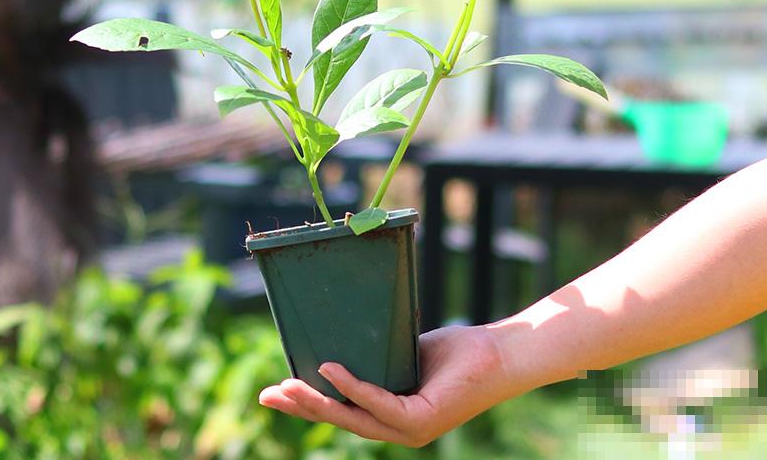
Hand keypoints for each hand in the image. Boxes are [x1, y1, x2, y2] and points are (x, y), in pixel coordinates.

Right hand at [258, 324, 510, 446]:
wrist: (499, 355)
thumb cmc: (456, 352)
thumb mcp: (405, 351)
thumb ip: (378, 355)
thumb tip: (342, 336)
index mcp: (390, 415)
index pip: (342, 413)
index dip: (307, 406)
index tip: (276, 393)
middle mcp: (397, 430)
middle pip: (340, 420)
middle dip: (301, 409)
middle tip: (267, 395)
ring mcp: (410, 430)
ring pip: (353, 419)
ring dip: (318, 402)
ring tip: (288, 386)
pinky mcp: (422, 421)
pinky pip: (380, 404)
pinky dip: (354, 386)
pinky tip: (330, 370)